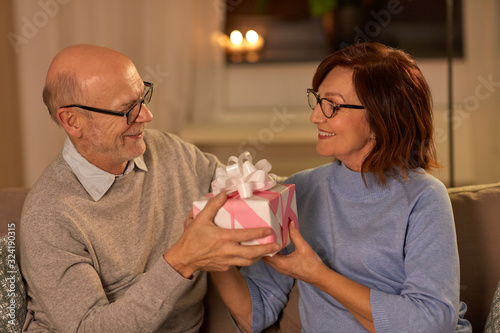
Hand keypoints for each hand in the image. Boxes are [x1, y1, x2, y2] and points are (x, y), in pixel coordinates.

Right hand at [164, 192, 279, 277]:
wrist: (184, 259)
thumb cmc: (192, 239)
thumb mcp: (200, 219)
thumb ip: (212, 206)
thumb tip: (223, 194)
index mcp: (223, 238)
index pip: (245, 236)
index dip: (258, 233)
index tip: (269, 230)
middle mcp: (227, 251)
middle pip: (252, 253)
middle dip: (266, 250)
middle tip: (277, 245)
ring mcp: (226, 261)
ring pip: (248, 261)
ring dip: (259, 257)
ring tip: (268, 251)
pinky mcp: (224, 268)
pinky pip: (240, 264)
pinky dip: (248, 260)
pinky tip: (252, 256)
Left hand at [262, 221, 324, 283]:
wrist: (318, 276)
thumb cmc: (312, 263)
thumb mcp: (304, 247)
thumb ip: (295, 234)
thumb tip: (290, 223)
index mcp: (281, 263)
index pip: (265, 253)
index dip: (263, 244)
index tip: (263, 234)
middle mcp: (278, 268)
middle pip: (264, 257)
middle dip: (263, 246)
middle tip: (263, 234)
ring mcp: (280, 269)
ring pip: (268, 259)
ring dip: (267, 250)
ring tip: (268, 238)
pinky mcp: (284, 268)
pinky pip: (274, 260)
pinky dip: (272, 253)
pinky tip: (275, 245)